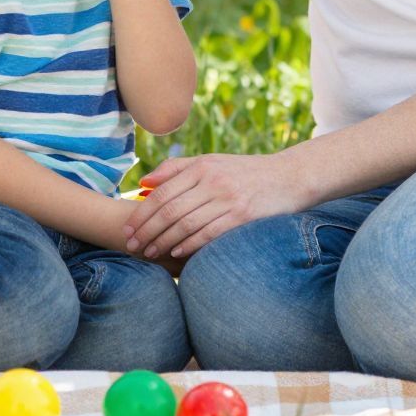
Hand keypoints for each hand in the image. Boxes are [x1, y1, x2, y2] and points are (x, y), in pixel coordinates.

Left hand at [122, 150, 301, 261]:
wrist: (289, 177)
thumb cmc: (245, 172)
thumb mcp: (211, 162)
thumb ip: (177, 169)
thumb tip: (144, 184)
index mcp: (202, 167)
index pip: (162, 193)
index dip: (141, 214)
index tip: (127, 229)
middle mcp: (213, 181)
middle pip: (169, 210)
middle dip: (146, 230)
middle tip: (131, 246)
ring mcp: (228, 199)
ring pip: (186, 224)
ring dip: (163, 241)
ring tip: (149, 253)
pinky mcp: (243, 217)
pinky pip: (209, 234)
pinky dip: (190, 244)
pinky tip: (176, 253)